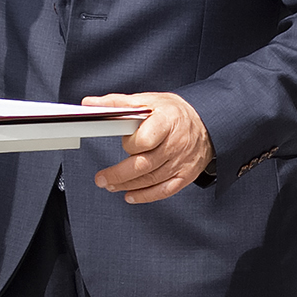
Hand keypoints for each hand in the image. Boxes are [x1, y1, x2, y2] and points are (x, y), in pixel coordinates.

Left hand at [85, 91, 212, 203]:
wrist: (207, 123)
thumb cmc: (174, 112)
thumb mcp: (149, 100)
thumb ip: (118, 103)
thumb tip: (89, 103)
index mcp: (167, 121)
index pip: (145, 140)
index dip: (130, 144)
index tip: (123, 143)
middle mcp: (176, 143)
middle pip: (144, 164)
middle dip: (119, 174)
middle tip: (101, 178)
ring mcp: (181, 162)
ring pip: (151, 179)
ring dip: (127, 185)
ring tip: (110, 185)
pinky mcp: (185, 175)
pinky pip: (164, 190)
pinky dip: (145, 196)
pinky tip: (130, 195)